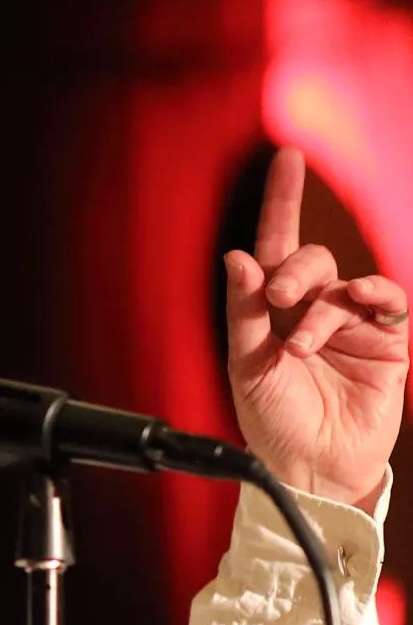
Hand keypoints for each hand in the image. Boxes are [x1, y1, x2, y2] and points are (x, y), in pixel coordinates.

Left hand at [225, 147, 408, 511]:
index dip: (281, 203)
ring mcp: (350, 326)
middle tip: (279, 300)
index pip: (276, 248)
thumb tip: (237, 256)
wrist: (311, 467)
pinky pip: (388, 303)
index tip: (287, 157)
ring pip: (345, 285)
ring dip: (324, 307)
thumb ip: (245, 311)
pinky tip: (359, 305)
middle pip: (310, 260)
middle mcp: (310, 311)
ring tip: (302, 346)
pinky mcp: (385, 344)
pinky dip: (375, 296)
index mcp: (271, 313)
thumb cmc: (272, 421)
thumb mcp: (246, 365)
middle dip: (295, 271)